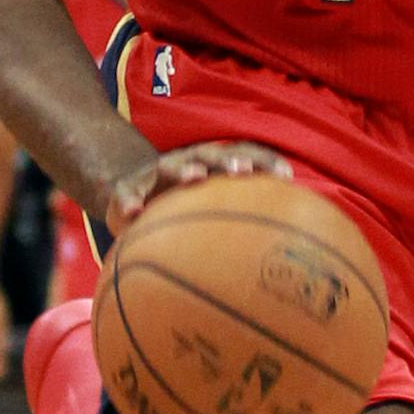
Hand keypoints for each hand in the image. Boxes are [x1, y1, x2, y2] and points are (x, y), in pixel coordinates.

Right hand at [100, 140, 292, 237]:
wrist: (132, 197)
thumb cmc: (182, 207)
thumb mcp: (208, 209)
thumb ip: (239, 223)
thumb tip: (278, 258)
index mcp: (215, 166)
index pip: (247, 156)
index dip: (267, 163)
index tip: (286, 177)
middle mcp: (189, 163)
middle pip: (213, 155)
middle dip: (229, 160)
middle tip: (242, 171)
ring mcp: (157, 173)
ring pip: (172, 166)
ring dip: (185, 170)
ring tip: (194, 177)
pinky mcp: (128, 189)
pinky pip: (128, 194)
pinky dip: (130, 201)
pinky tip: (133, 213)